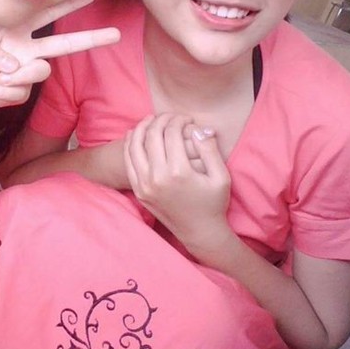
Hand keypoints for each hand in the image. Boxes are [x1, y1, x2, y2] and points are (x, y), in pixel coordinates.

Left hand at [0, 0, 119, 111]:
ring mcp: (26, 71)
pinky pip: (20, 91)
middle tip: (115, 35)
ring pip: (40, 71)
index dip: (66, 4)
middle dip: (90, 39)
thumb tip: (14, 66)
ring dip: (17, 75)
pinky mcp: (20, 91)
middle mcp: (26, 48)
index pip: (44, 14)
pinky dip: (0, 91)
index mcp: (16, 29)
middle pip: (64, 43)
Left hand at [124, 114, 230, 258]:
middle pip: (152, 135)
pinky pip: (128, 161)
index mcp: (178, 172)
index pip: (171, 133)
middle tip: (170, 117)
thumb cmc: (213, 203)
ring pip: (135, 145)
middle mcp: (157, 177)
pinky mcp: (138, 191)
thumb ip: (210, 150)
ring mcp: (144, 185)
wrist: (198, 232)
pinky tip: (136, 134)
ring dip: (142, 127)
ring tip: (152, 120)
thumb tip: (199, 128)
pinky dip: (130, 144)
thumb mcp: (221, 177)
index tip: (186, 119)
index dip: (178, 120)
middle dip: (161, 120)